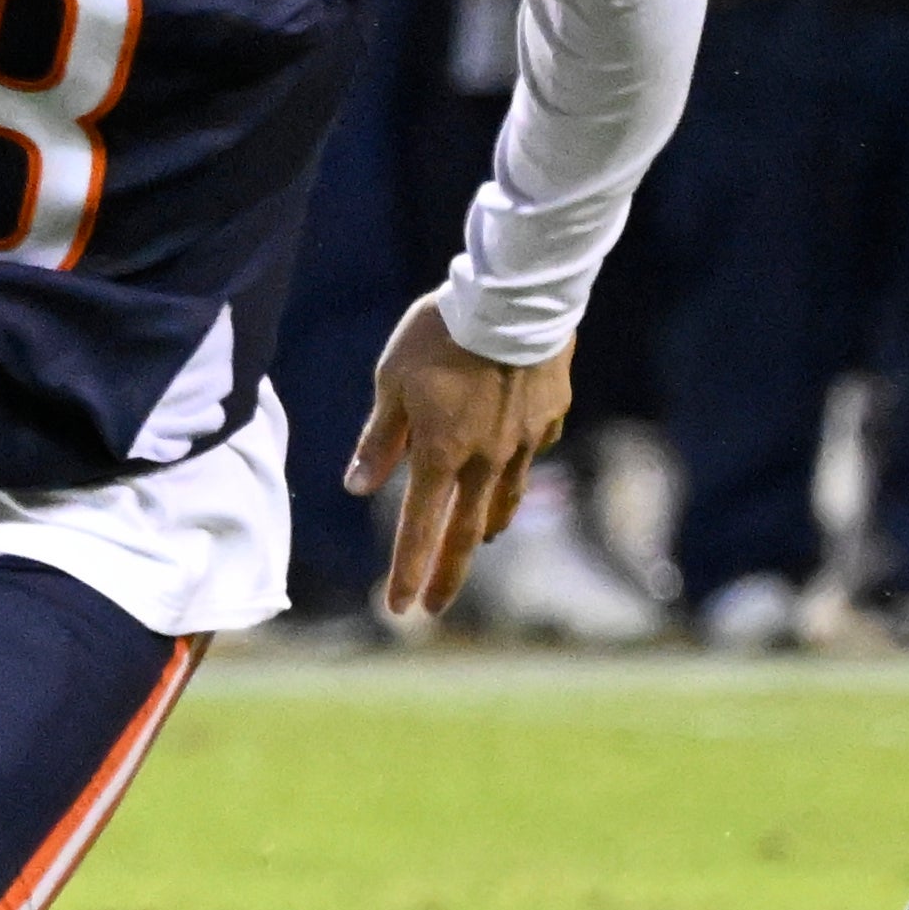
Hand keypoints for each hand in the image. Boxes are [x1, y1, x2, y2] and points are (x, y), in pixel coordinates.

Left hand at [345, 291, 574, 617]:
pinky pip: (532, 451)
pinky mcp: (551, 416)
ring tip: (482, 542)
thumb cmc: (441, 334)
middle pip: (467, 532)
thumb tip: (357, 487)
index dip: (407, 571)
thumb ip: (379, 439)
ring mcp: (525, 441)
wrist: (516, 300)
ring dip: (488, 526)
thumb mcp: (392, 381)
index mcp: (440, 453)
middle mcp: (486, 459)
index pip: (419, 527)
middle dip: (448, 573)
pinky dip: (518, 465)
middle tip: (436, 606)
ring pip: (506, 498)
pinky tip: (514, 462)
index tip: (399, 610)